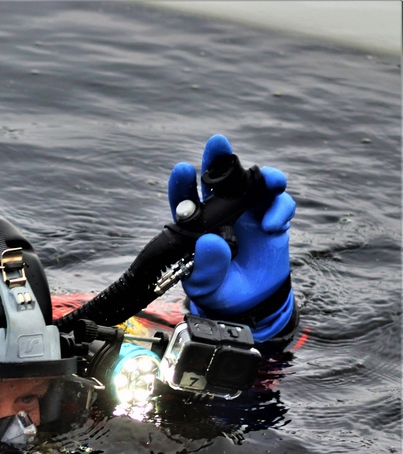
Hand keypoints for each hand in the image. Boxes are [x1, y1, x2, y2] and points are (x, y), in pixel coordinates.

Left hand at [168, 135, 295, 340]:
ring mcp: (247, 213)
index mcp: (196, 225)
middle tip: (217, 143)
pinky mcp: (271, 219)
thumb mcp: (206, 285)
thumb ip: (205, 267)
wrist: (249, 302)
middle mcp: (220, 213)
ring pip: (254, 184)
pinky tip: (271, 226)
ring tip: (268, 181)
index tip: (183, 169)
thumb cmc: (219, 289)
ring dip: (262, 176)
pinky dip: (280, 208)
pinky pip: (279, 203)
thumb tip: (210, 241)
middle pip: (219, 180)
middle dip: (218, 158)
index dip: (183, 184)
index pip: (185, 200)